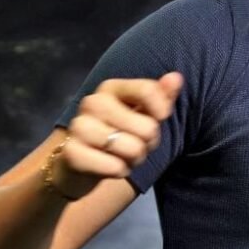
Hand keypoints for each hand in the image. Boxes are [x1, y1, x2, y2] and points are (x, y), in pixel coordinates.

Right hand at [54, 72, 182, 198]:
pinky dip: (119, 171)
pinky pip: (115, 167)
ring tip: (122, 155)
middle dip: (149, 143)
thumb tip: (176, 77)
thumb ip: (161, 95)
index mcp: (111, 88)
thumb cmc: (119, 133)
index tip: (159, 118)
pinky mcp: (71, 152)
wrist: (81, 161)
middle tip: (135, 144)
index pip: (148, 91)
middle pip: (147, 127)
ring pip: (133, 149)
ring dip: (134, 159)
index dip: (162, 111)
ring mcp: (79, 126)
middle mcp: (92, 102)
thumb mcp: (142, 112)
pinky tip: (109, 166)